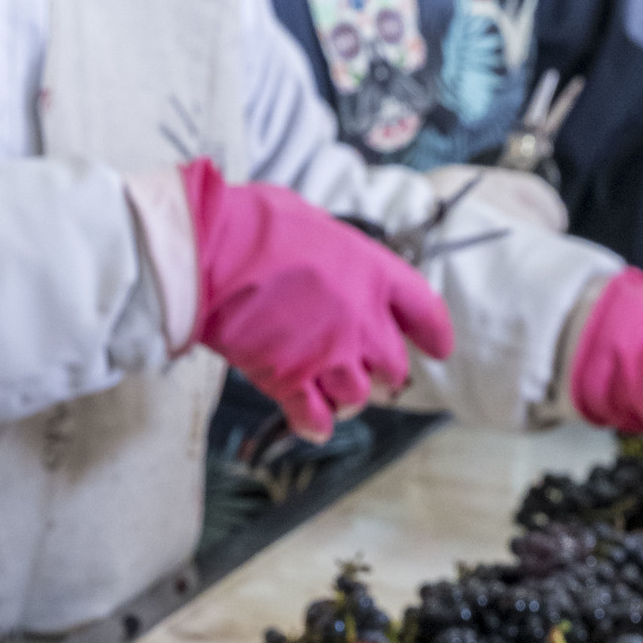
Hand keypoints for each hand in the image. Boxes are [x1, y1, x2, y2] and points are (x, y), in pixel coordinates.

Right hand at [180, 159, 452, 441]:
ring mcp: (328, 355)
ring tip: (327, 388)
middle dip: (381, 372)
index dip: (434, 334)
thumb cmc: (249, 224)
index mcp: (371, 272)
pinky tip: (310, 420)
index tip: (437, 347)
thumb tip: (333, 258)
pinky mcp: (292, 381)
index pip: (426, 311)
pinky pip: (317, 419)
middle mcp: (361, 320)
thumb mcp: (310, 219)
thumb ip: (336, 250)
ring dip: (345, 398)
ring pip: (357, 398)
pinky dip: (315, 423)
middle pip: (393, 367)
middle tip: (362, 368)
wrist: (204, 252)